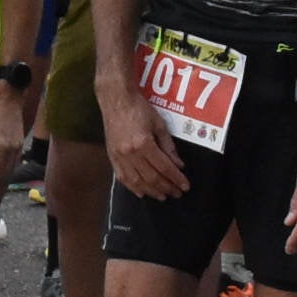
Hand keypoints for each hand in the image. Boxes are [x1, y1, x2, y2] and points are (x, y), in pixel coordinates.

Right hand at [100, 84, 186, 200]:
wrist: (116, 99)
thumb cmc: (139, 108)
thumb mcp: (159, 125)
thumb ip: (169, 147)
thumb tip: (178, 165)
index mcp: (144, 143)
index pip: (164, 167)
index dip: (176, 179)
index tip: (185, 186)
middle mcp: (130, 153)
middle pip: (151, 178)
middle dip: (166, 188)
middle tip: (177, 194)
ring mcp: (119, 156)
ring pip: (137, 181)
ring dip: (151, 191)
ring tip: (162, 196)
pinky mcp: (112, 156)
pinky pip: (122, 177)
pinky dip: (133, 187)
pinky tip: (142, 193)